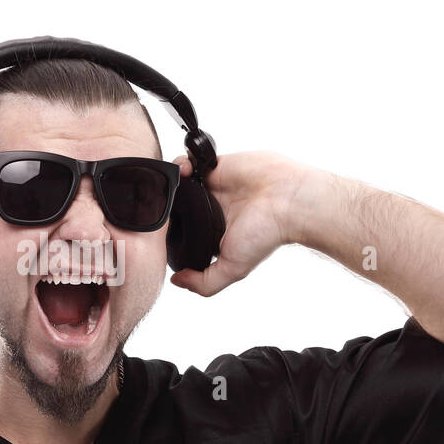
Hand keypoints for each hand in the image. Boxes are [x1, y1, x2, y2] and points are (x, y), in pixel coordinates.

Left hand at [169, 150, 306, 296]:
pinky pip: (190, 161)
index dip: (164, 230)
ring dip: (169, 182)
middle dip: (162, 204)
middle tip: (158, 204)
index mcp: (211, 232)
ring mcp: (212, 186)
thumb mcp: (233, 268)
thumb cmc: (265, 234)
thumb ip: (205, 282)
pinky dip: (181, 163)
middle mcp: (209, 209)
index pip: (179, 231)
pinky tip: (184, 171)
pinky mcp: (216, 165)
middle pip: (174, 205)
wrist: (287, 201)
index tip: (157, 228)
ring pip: (177, 182)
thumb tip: (176, 282)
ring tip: (171, 186)